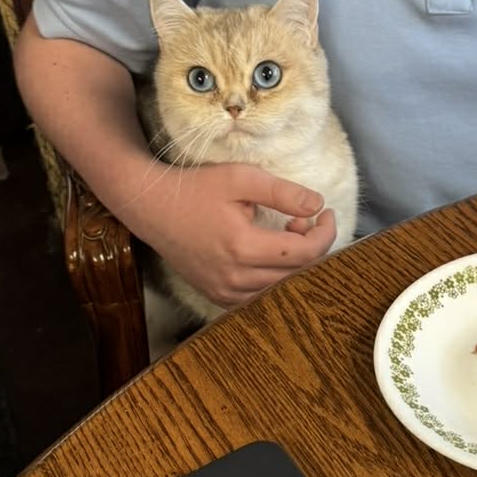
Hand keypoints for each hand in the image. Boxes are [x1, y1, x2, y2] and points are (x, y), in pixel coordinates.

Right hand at [114, 158, 338, 306]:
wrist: (152, 209)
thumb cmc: (196, 189)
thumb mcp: (241, 178)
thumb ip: (282, 192)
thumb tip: (317, 204)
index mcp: (243, 247)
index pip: (305, 254)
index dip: (324, 233)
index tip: (324, 212)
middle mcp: (234, 278)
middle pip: (297, 275)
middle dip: (311, 247)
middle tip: (302, 220)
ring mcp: (224, 292)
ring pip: (279, 290)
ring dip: (293, 264)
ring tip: (285, 234)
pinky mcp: (217, 296)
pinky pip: (259, 298)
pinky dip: (274, 278)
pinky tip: (268, 253)